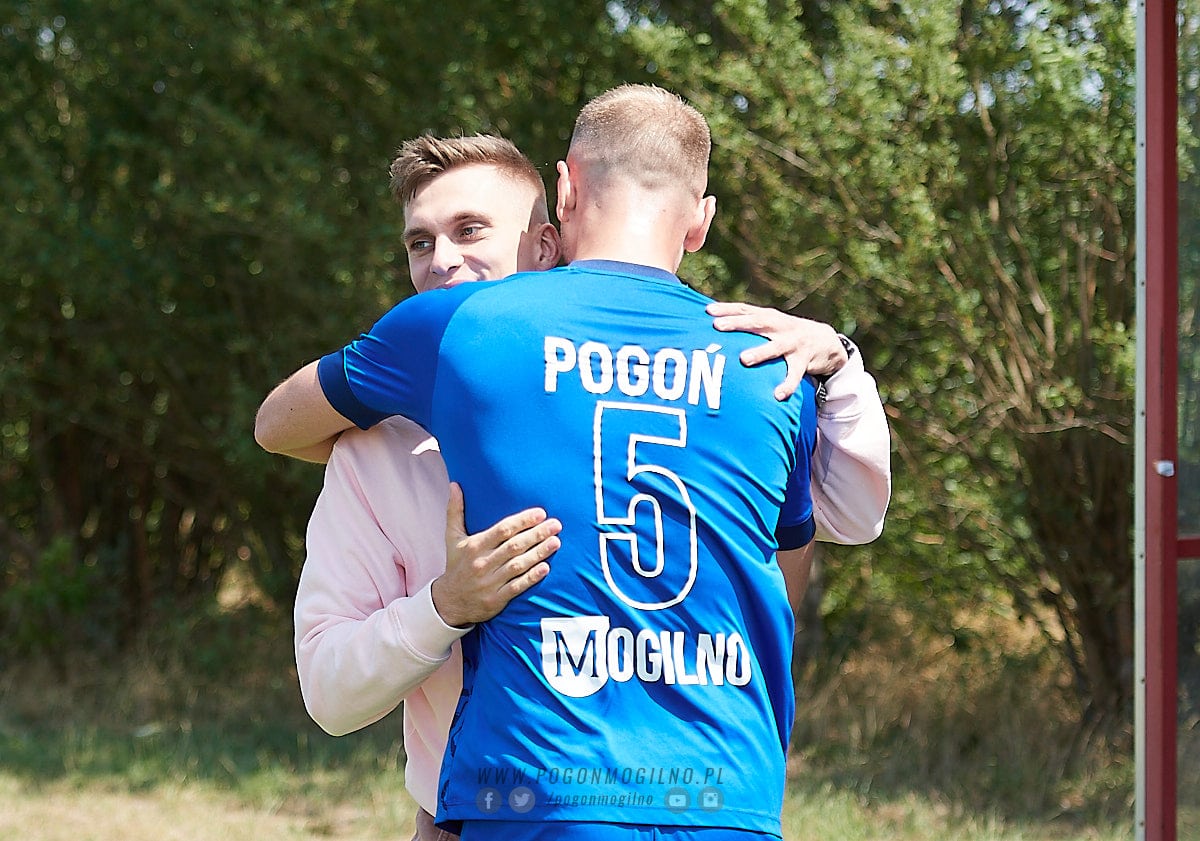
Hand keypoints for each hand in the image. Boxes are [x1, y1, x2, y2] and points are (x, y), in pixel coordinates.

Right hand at [431, 482, 561, 626]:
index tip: (541, 513)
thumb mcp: (452, 538)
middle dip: (537, 534)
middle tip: (556, 524)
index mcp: (474, 546)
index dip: (523, 521)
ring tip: (556, 542)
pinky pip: (517, 587)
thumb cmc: (456, 565)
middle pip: (514, 546)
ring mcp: (489, 582)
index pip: (502, 530)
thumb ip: (455, 511)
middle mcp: (482, 563)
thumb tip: (455, 484)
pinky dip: (532, 577)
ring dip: (539, 553)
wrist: (449, 602)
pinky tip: (546, 568)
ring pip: (518, 565)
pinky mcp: (496, 599)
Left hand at [707, 302, 847, 400]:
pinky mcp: (804, 360)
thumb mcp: (770, 324)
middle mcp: (780, 327)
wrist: (826, 341)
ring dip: (760, 352)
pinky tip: (778, 395)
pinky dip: (787, 385)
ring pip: (775, 347)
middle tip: (718, 327)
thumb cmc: (787, 333)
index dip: (727, 309)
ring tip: (744, 359)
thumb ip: (749, 322)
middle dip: (737, 323)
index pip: (745, 309)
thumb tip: (714, 323)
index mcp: (769, 317)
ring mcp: (793, 343)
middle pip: (757, 323)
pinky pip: (794, 374)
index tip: (707, 310)